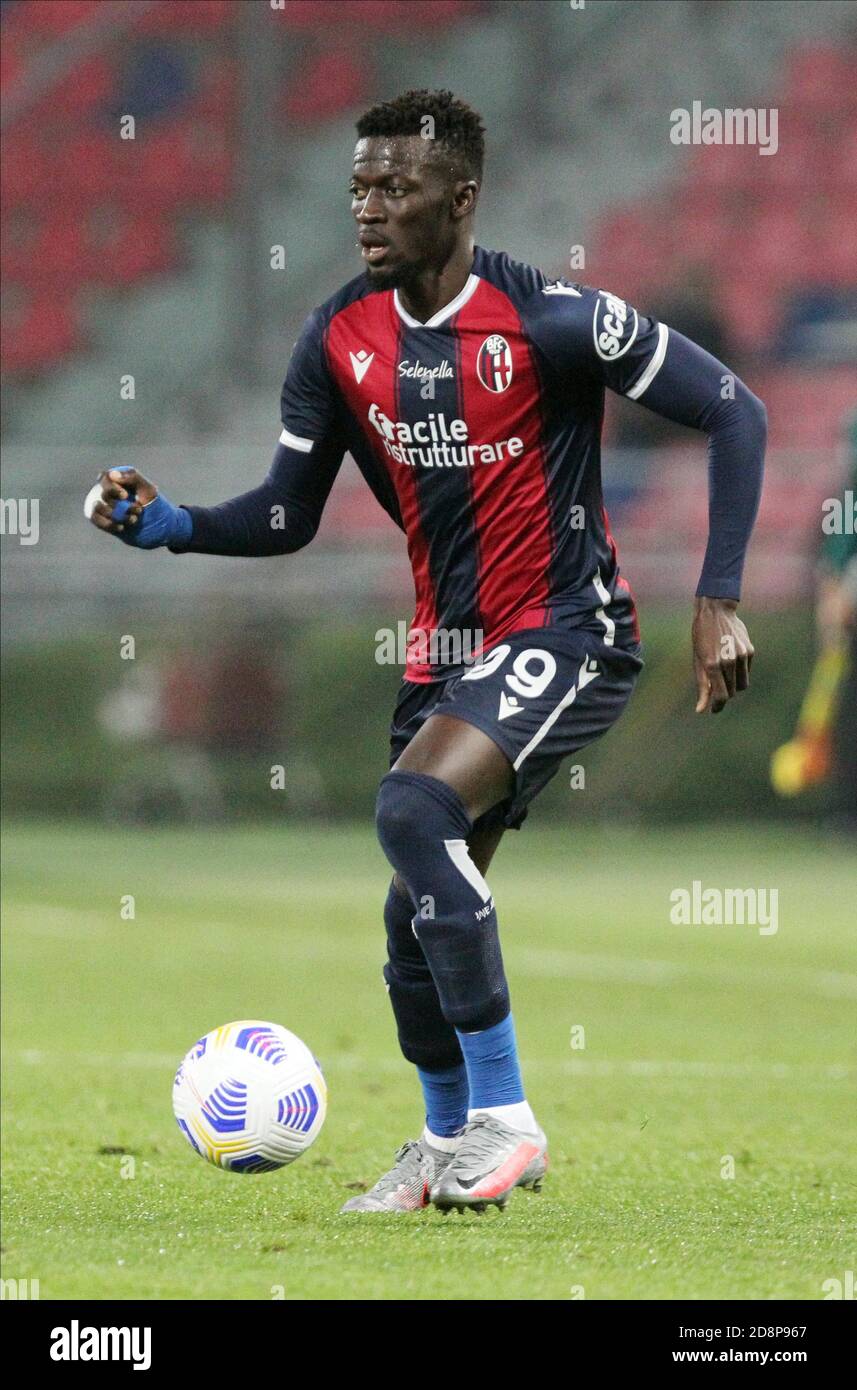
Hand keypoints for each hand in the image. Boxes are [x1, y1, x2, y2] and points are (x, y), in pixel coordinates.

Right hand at [84, 468, 189, 548]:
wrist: (153, 523)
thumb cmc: (150, 502)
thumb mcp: (147, 489)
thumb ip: (133, 478)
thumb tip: (112, 475)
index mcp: (116, 479)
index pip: (104, 478)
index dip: (112, 488)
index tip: (125, 496)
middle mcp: (106, 490)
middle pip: (104, 495)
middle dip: (120, 505)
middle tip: (138, 510)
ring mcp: (101, 504)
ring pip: (97, 508)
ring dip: (115, 515)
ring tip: (134, 520)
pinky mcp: (100, 518)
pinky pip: (96, 520)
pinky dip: (108, 524)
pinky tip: (121, 527)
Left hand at [692, 596, 753, 713]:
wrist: (716, 611)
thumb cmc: (701, 637)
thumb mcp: (697, 660)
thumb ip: (702, 686)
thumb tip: (701, 710)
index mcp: (712, 664)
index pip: (721, 696)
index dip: (718, 706)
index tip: (714, 710)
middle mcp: (728, 661)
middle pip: (731, 692)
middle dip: (723, 694)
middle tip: (715, 688)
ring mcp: (741, 655)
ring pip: (742, 685)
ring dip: (733, 685)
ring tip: (723, 674)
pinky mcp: (749, 651)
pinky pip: (746, 672)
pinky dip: (739, 672)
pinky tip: (730, 660)